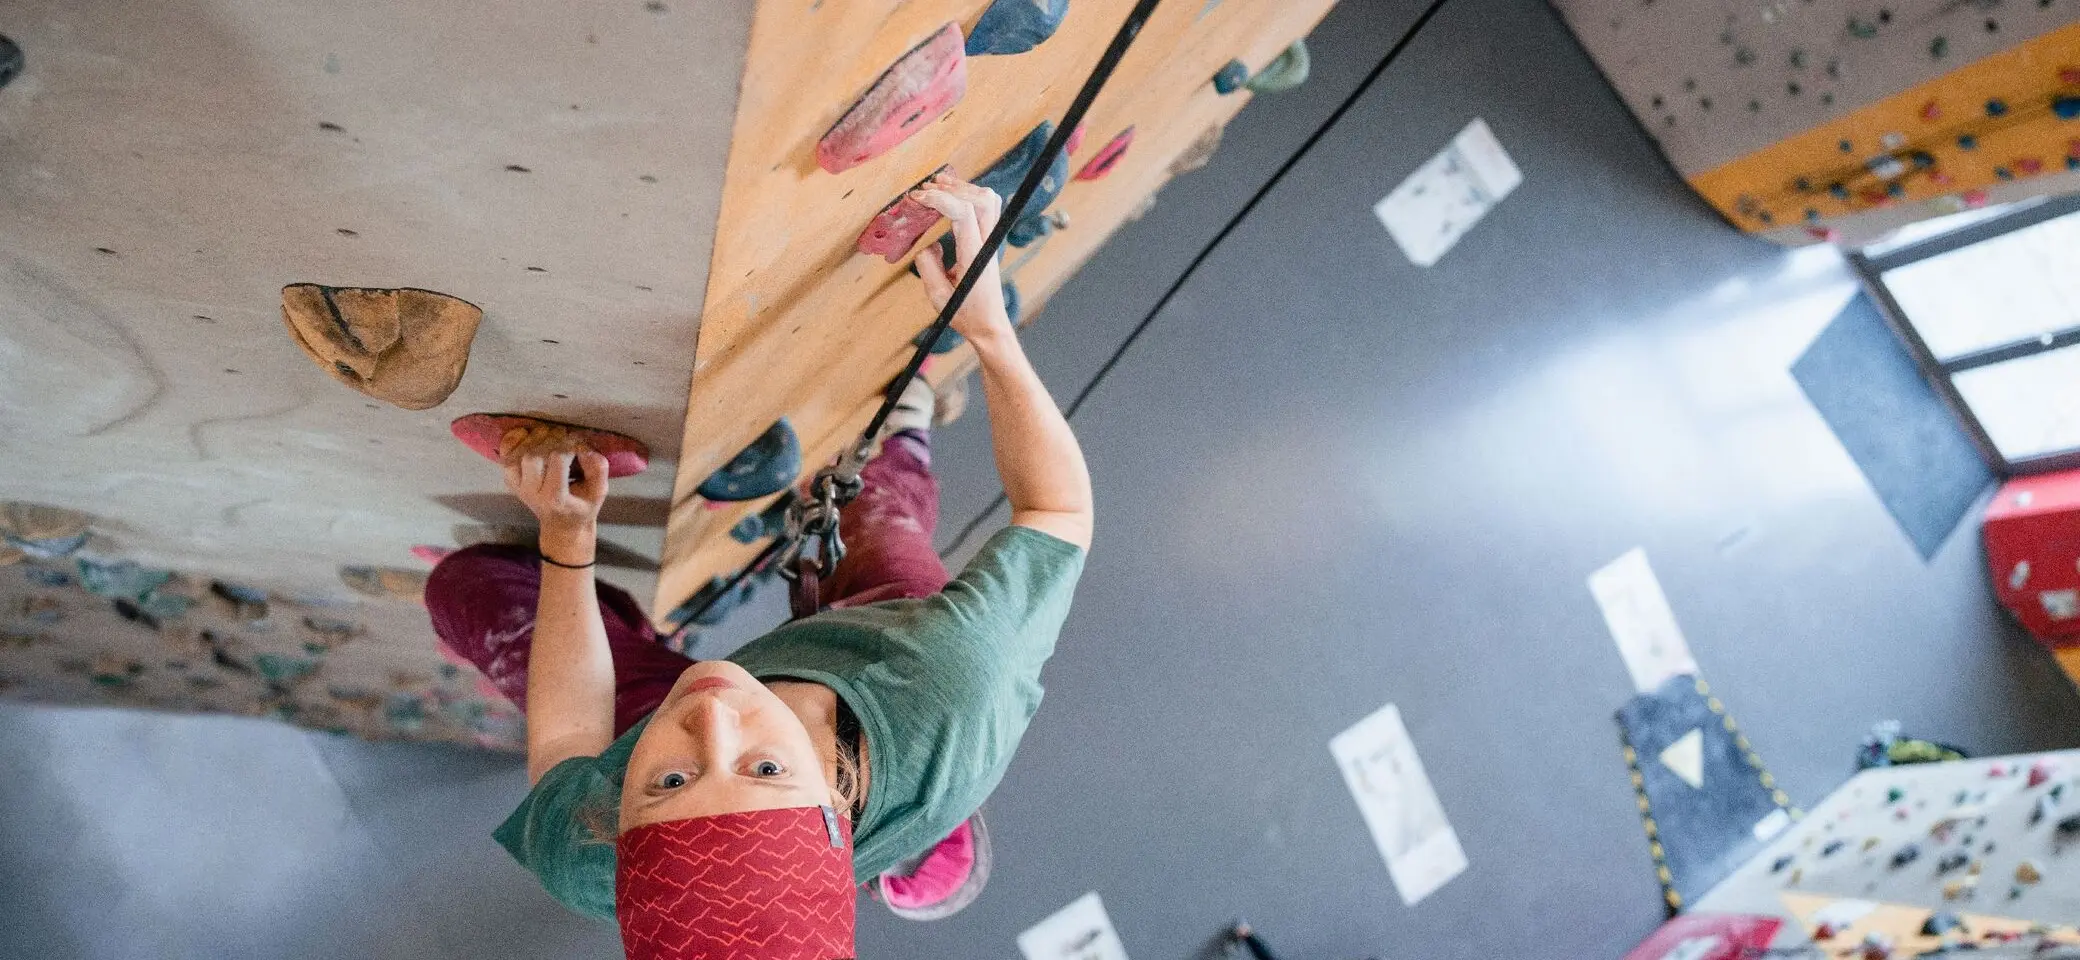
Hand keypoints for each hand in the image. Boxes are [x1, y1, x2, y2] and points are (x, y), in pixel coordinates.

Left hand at [499, 425, 609, 558]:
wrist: (562, 525)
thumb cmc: (582, 506)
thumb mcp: (599, 492)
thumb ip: (599, 470)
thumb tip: (586, 449)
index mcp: (555, 497)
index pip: (557, 460)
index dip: (569, 445)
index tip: (579, 443)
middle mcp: (532, 492)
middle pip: (533, 457)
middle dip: (550, 440)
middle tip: (564, 434)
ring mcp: (518, 487)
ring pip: (516, 455)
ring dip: (532, 439)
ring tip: (548, 433)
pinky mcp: (510, 481)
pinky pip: (505, 456)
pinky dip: (512, 441)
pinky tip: (526, 433)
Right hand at [913, 173, 1015, 344]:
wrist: (989, 324)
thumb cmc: (965, 313)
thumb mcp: (937, 295)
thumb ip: (928, 266)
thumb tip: (928, 244)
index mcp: (974, 255)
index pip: (964, 212)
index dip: (940, 199)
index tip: (918, 199)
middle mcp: (987, 244)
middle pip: (981, 199)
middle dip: (951, 188)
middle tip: (925, 189)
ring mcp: (992, 241)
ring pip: (988, 199)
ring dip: (963, 188)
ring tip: (938, 184)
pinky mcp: (990, 241)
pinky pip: (988, 208)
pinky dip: (970, 195)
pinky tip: (952, 196)